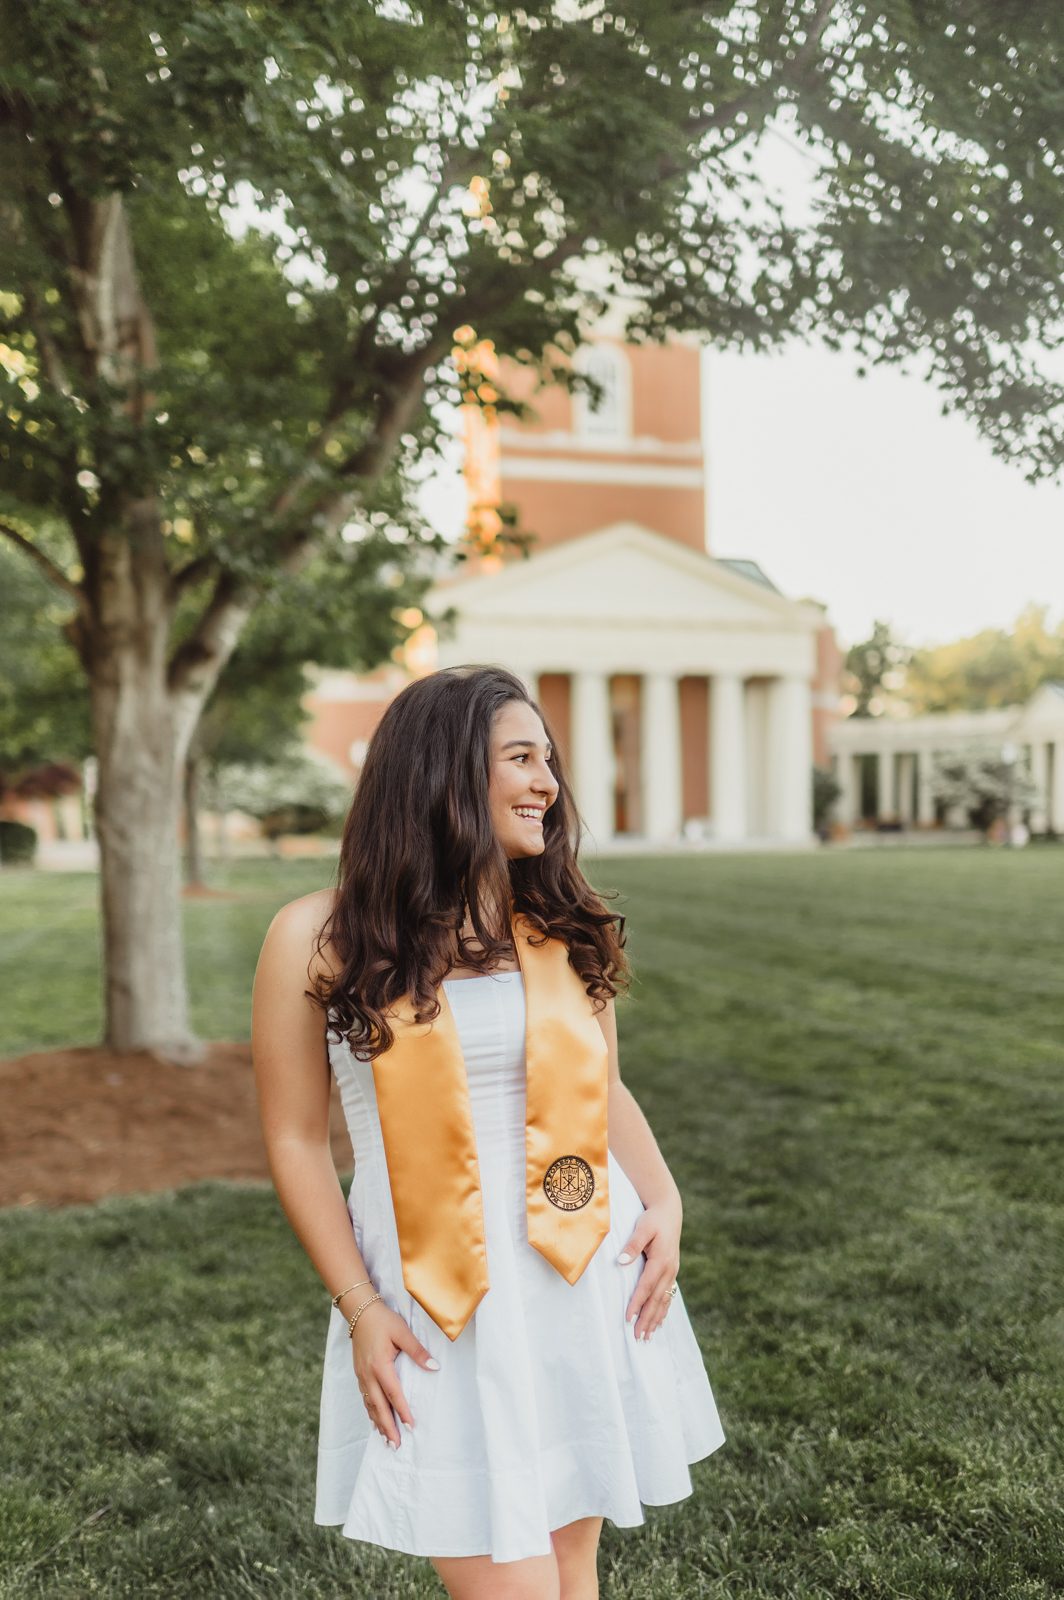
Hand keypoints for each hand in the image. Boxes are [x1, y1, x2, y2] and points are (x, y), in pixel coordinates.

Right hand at [351, 1301, 439, 1448]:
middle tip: (396, 1446)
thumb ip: (417, 1351)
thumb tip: (434, 1366)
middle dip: (388, 1427)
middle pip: (379, 1407)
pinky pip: (366, 1398)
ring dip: (378, 1423)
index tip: (410, 1427)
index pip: (394, 1394)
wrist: (359, 1311)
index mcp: (380, 1366)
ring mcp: (362, 1376)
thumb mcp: (402, 1332)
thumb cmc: (383, 1320)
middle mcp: (368, 1375)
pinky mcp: (359, 1374)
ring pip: (370, 1405)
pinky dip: (371, 1412)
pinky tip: (375, 1420)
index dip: (402, 1411)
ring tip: (386, 1440)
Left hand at [617, 1195, 681, 1341]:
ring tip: (648, 1336)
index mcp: (661, 1261)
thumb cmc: (653, 1219)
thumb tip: (621, 1261)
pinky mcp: (671, 1272)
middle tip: (638, 1337)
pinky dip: (663, 1310)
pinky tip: (659, 1322)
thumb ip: (632, 1245)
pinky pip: (668, 1296)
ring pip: (663, 1301)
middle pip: (656, 1300)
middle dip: (647, 1320)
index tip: (628, 1319)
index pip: (646, 1287)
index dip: (637, 1304)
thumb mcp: (642, 1228)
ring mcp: (672, 1272)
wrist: (669, 1211)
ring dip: (656, 1319)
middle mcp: (669, 1270)